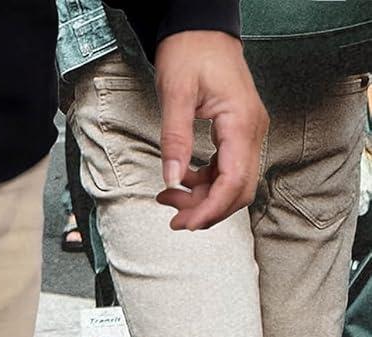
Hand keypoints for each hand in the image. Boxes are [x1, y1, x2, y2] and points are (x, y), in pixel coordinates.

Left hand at [153, 30, 267, 230]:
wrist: (200, 30)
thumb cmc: (190, 53)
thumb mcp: (176, 94)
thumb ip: (174, 139)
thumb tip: (171, 179)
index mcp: (241, 122)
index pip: (235, 181)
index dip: (212, 209)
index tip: (186, 224)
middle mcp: (251, 130)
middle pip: (238, 189)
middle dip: (207, 210)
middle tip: (173, 220)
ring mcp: (245, 133)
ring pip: (231, 183)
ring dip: (201, 199)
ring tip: (167, 198)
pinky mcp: (235, 133)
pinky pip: (224, 170)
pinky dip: (201, 184)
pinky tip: (177, 182)